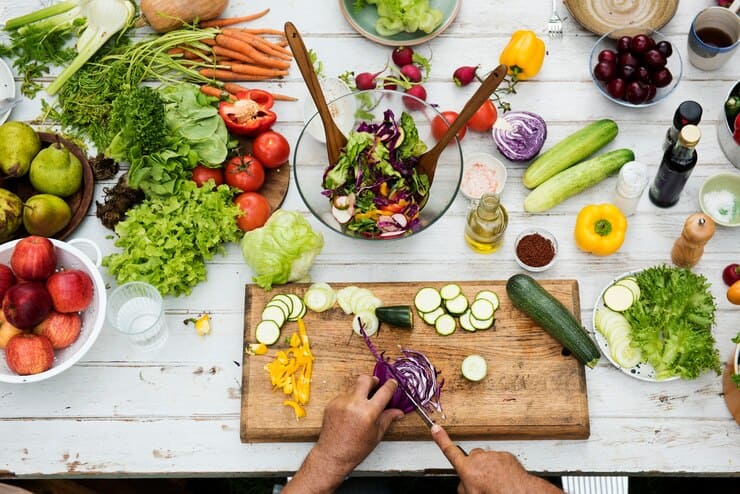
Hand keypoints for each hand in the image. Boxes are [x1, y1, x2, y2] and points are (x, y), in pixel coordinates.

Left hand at [284, 375, 403, 493]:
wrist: (333, 455)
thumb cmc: (355, 449)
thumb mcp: (376, 435)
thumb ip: (387, 419)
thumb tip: (398, 412)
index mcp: (368, 412)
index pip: (384, 391)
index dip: (390, 385)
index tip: (392, 383)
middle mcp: (354, 403)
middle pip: (365, 379)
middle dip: (372, 380)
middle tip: (376, 385)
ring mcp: (341, 402)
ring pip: (353, 387)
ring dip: (360, 392)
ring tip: (362, 405)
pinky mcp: (332, 403)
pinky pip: (344, 395)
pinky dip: (350, 400)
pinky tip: (351, 412)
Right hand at [431, 424, 562, 493]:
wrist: (515, 491)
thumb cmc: (492, 493)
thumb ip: (463, 486)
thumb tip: (463, 484)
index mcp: (467, 468)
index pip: (449, 451)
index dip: (441, 439)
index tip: (436, 429)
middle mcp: (479, 459)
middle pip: (472, 457)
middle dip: (475, 465)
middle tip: (481, 479)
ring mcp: (493, 456)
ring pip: (488, 459)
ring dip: (490, 468)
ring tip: (495, 481)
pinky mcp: (506, 456)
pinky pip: (501, 461)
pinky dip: (502, 468)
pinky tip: (504, 478)